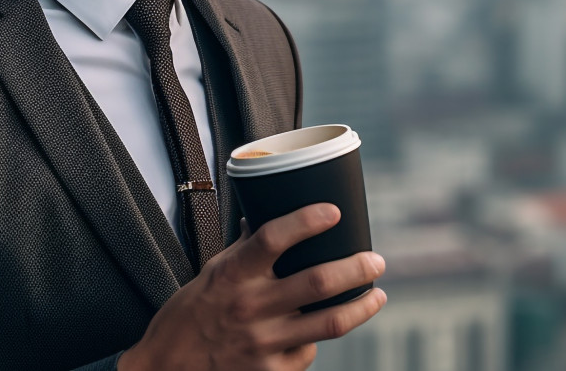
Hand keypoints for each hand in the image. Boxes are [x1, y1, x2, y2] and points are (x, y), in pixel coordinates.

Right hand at [118, 203, 385, 370]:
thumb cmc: (189, 316)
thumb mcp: (212, 273)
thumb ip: (245, 249)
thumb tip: (264, 213)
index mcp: (233, 275)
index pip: (272, 238)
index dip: (306, 221)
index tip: (334, 211)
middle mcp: (250, 307)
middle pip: (318, 282)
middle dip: (357, 268)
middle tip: (376, 260)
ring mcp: (262, 344)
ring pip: (330, 322)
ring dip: (362, 306)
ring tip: (376, 295)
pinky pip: (308, 353)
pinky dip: (318, 339)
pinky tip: (327, 329)